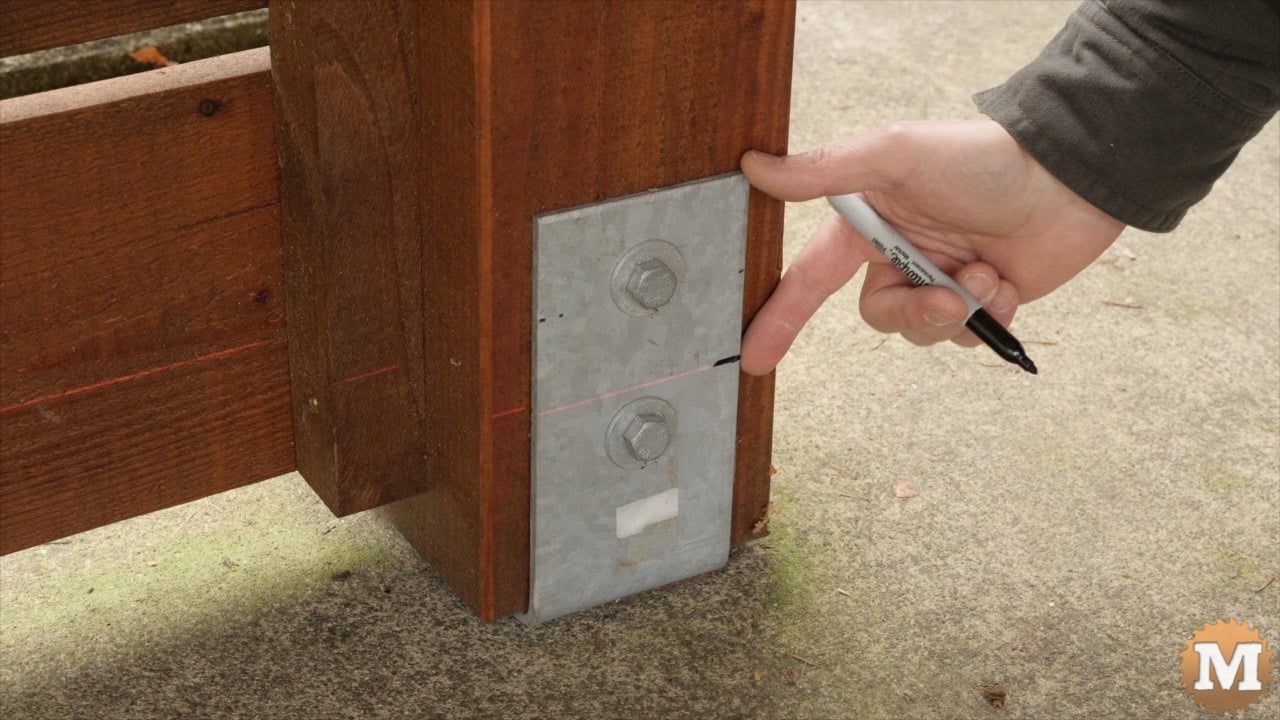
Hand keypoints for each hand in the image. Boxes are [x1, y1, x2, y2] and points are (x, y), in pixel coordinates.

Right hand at [740, 119, 1124, 374]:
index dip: (781, 317)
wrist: (1071, 177)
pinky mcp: (986, 300)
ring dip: (960, 310)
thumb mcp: (895, 154)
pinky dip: (993, 316)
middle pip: (881, 317)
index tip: (755, 358)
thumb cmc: (982, 157)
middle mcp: (902, 255)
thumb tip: (755, 167)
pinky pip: (971, 337)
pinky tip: (1009, 281)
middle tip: (949, 295)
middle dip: (915, 313)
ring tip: (987, 272)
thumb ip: (824, 169)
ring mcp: (945, 280)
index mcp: (871, 224)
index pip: (811, 278)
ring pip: (927, 333)